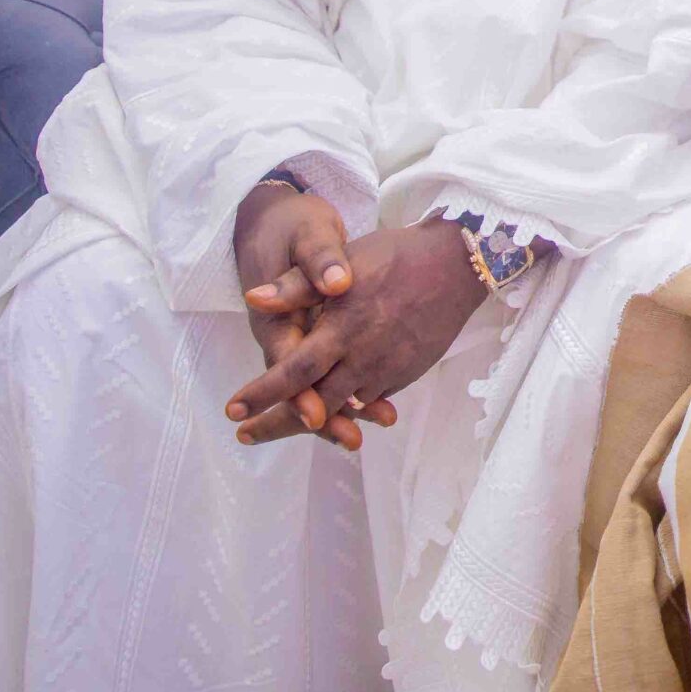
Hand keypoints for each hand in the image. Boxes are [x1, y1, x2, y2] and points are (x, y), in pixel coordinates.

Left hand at [225, 219, 489, 445]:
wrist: (458, 264)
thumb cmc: (395, 256)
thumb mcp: (345, 260)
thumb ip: (297, 286)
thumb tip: (253, 300)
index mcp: (342, 328)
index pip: (294, 372)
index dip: (262, 394)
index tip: (232, 411)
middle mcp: (364, 356)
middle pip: (315, 403)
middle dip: (278, 423)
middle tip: (246, 435)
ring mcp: (388, 369)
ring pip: (344, 408)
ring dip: (314, 421)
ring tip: (287, 425)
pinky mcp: (407, 372)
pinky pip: (371, 398)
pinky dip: (349, 407)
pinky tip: (334, 407)